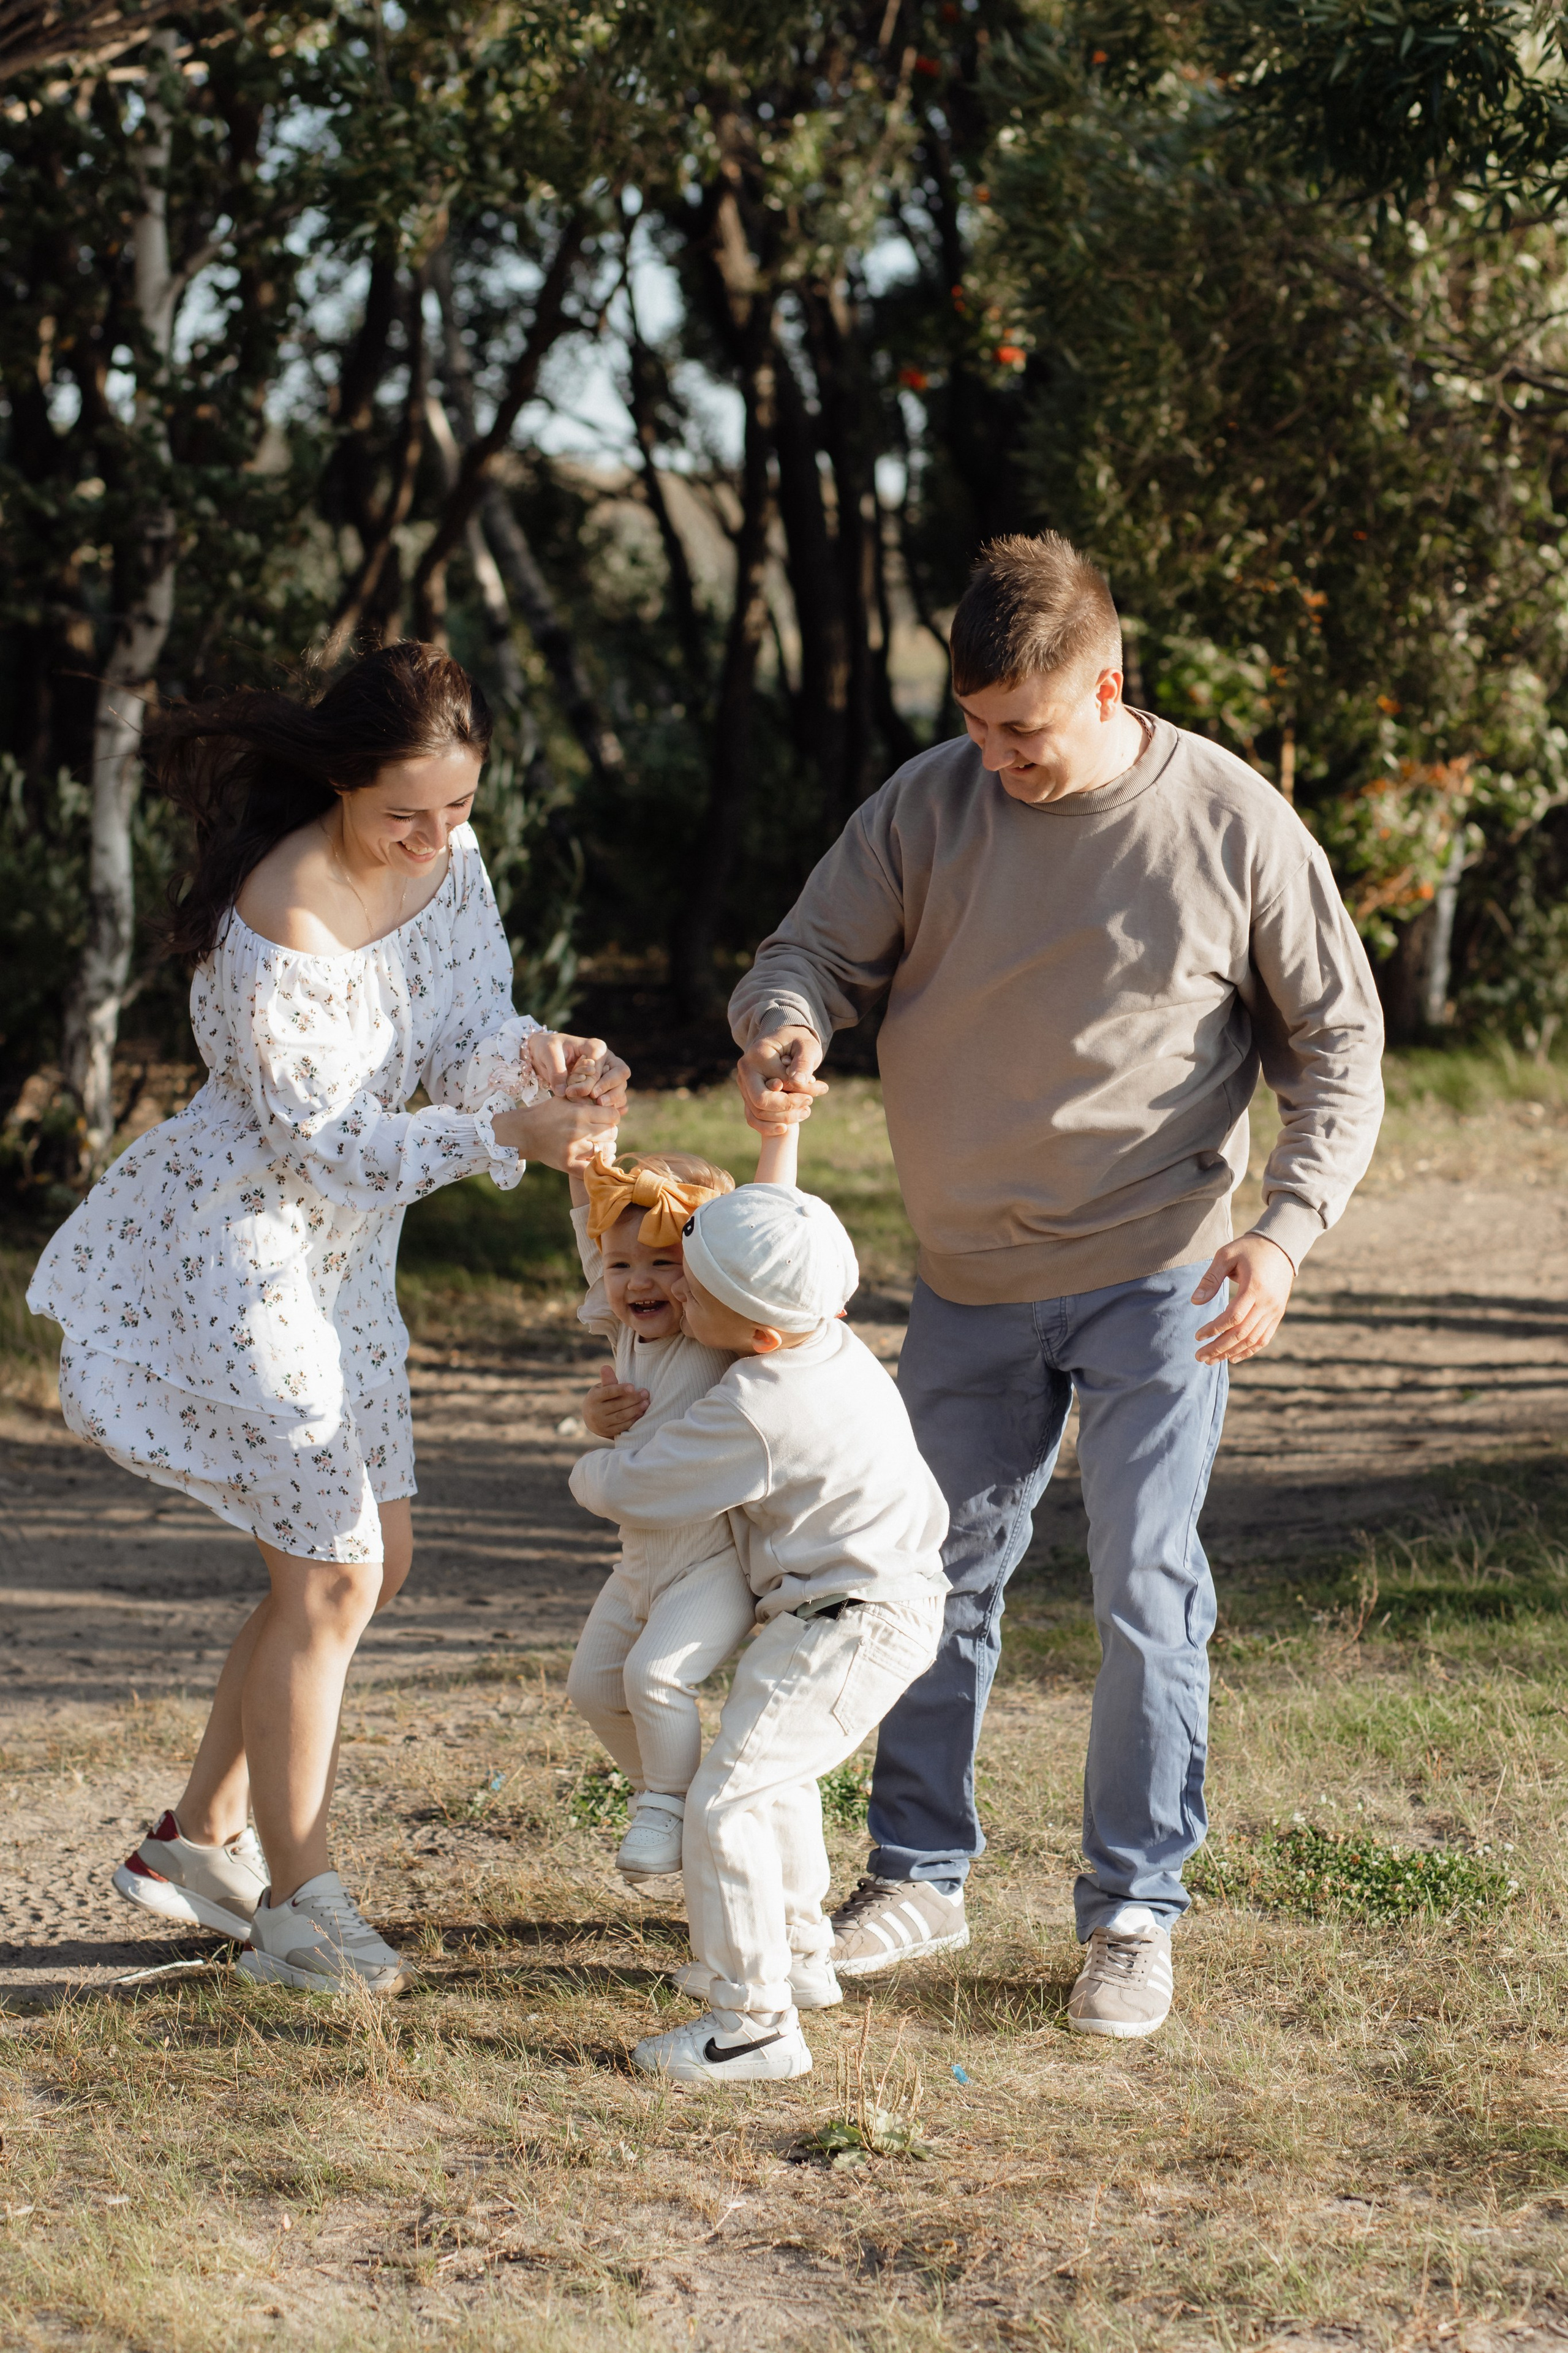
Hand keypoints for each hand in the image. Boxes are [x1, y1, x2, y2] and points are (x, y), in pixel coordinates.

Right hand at [493, 1094, 616, 1172]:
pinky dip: (597, 1166)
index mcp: (579, 1112)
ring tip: (598, 1145)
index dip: (612, 1117)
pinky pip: (592, 1169)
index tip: (605, 1119)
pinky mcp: (567, 1164)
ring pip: (606, 1151)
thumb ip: (590, 1098)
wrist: (524, 1132)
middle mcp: (577, 1130)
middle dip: (609, 1132)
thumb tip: (620, 1107)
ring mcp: (573, 1149)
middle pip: (612, 1133)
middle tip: (600, 1133)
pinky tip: (594, 1160)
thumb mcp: (566, 1099)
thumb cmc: (548, 1113)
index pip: (613, 1116)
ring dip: (605, 1148)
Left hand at [529, 1031, 630, 1117]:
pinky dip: (615, 1105)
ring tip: (599, 1108)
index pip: (600, 1066)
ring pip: (621, 1086)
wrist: (546, 1055)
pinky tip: (607, 1114)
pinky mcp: (606, 1086)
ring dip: (614, 1099)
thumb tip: (564, 1091)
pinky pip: (618, 1096)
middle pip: (621, 1073)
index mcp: (595, 1047)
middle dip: (612, 1089)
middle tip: (598, 1101)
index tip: (574, 1092)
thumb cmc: (548, 1050)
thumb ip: (556, 1071)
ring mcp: (609, 1072)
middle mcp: (607, 1059)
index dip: (591, 1081)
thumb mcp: (548, 1054)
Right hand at [582, 1364, 649, 1439]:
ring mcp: (601, 1423)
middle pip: (617, 1405)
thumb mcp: (601, 1388)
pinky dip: (633, 1420)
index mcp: (593, 1398)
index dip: (620, 1389)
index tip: (633, 1386)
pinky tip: (641, 1413)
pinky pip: (622, 1426)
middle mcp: (595, 1412)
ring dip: (635, 1410)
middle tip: (645, 1393)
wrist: (591, 1418)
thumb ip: (607, 1380)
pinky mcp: (607, 1432)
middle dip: (633, 1399)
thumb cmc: (601, 1398)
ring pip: (621, 1416)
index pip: (608, 1392)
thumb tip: (605, 1366)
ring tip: (646, 1403)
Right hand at [736, 1025, 826, 1130]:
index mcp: (758, 1055)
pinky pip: (751, 1117)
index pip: (779, 1083)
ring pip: (757, 1112)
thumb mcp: (807, 1047)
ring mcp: (743, 1084)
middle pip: (761, 1101)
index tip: (820, 1088)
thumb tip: (798, 1083)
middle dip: (788, 1109)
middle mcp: (745, 1070)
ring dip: (782, 1118)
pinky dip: (767, 1127)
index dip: (801, 1091)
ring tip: (806, 1111)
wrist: (785, 1039)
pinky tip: (786, 1128)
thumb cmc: (798, 1041)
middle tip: (809, 1104)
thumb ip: (803, 1063)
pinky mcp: (747, 1094)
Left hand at [1192, 1232, 1294, 1364]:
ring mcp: (1275, 1310)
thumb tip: (1195, 1302)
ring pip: (1253, 1340)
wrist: (1281, 1245)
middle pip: (1241, 1334)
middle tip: (1199, 1357)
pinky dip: (1249, 1350)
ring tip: (1212, 1360)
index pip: (1232, 1317)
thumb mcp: (1226, 1255)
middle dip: (1219, 1348)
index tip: (1197, 1336)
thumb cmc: (1249, 1248)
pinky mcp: (1278, 1313)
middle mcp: (1267, 1303)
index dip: (1214, 1329)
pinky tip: (1233, 1358)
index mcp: (1254, 1288)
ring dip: (1231, 1353)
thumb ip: (1210, 1278)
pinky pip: (1264, 1338)